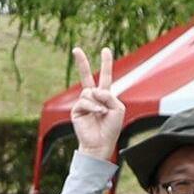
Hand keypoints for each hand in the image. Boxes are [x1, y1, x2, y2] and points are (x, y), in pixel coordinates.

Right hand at [66, 46, 125, 160]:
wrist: (101, 143)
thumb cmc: (111, 128)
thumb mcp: (118, 108)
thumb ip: (109, 96)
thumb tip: (94, 92)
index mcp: (105, 96)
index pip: (105, 76)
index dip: (106, 63)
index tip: (106, 50)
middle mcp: (93, 97)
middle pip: (86, 76)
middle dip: (81, 62)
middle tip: (76, 49)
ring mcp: (84, 103)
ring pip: (89, 92)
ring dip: (98, 102)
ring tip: (102, 113)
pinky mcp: (76, 110)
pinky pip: (85, 101)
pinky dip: (93, 107)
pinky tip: (97, 114)